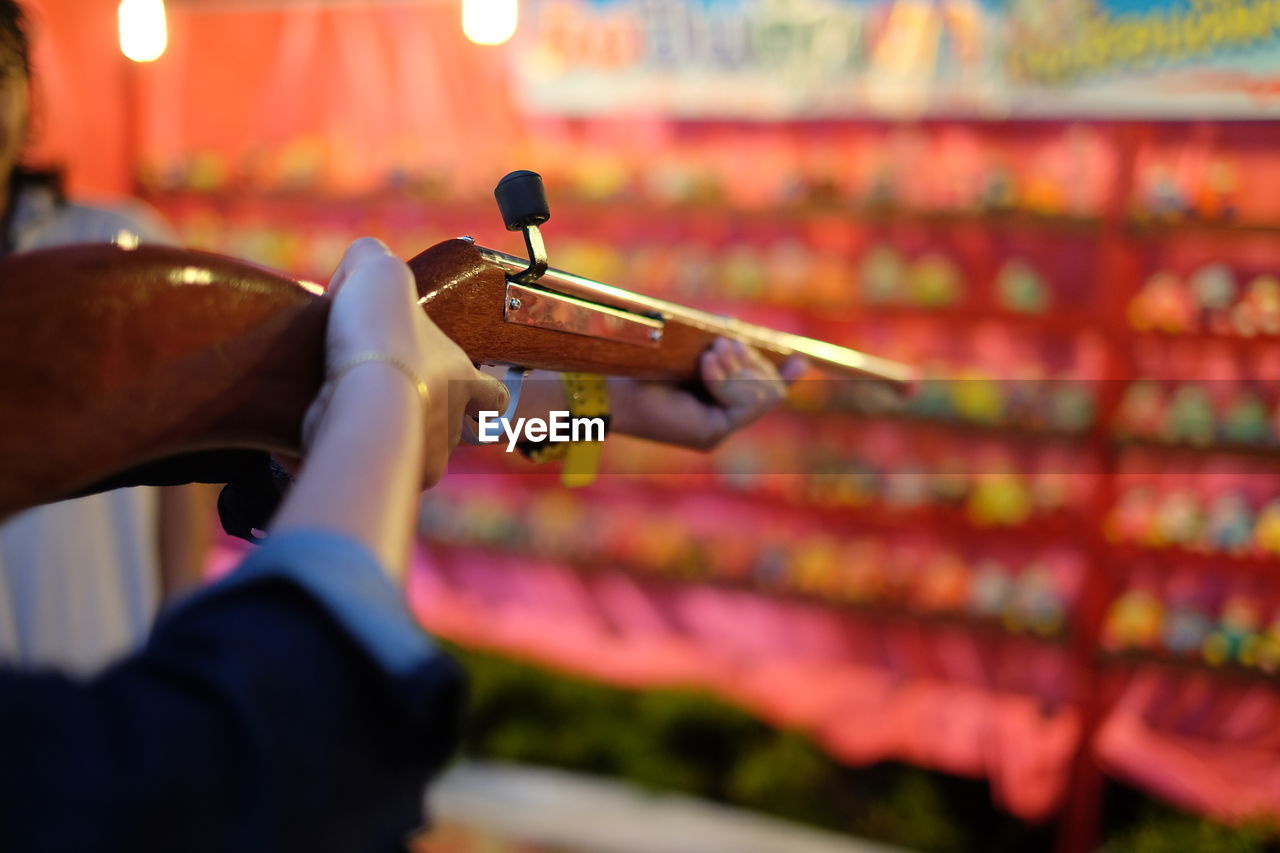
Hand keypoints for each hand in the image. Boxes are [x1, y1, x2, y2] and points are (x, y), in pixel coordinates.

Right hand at [307, 238, 507, 486]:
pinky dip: (351, 454)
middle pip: (447, 430)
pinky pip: (369, 468)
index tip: (476, 396)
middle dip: (422, 419)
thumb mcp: (377, 269)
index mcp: (463, 378)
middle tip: (388, 402)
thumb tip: (358, 269)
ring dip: (387, 439)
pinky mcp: (381, 478)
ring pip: (411, 456)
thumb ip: (372, 260)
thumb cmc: (383, 335)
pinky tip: (327, 436)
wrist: (361, 392)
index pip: (493, 395)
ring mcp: (422, 459)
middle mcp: (450, 425)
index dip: (485, 394)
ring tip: (352, 420)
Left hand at [610, 338, 805, 449]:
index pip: (763, 392)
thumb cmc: (643, 362)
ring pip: (758, 397)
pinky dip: (728, 379)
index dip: (783, 377)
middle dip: (752, 362)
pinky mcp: (710, 435)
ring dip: (740, 368)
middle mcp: (718, 422)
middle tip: (724, 343)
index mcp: (713, 402)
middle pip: (766, 391)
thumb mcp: (689, 347)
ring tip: (713, 351)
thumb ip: (718, 344)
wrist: (610, 383)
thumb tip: (741, 332)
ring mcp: (716, 431)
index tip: (801, 361)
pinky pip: (742, 404)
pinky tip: (709, 361)